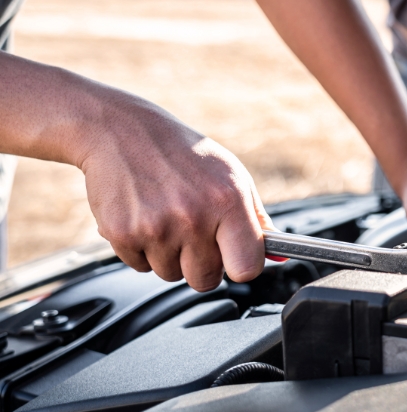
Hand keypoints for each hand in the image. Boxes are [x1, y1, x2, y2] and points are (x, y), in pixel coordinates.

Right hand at [79, 94, 271, 291]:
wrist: (122, 131)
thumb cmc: (185, 155)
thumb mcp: (232, 177)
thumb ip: (257, 220)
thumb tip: (279, 256)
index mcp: (228, 201)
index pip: (246, 268)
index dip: (241, 266)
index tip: (234, 257)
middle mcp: (193, 217)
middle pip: (205, 280)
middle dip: (202, 263)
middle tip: (194, 232)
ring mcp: (156, 228)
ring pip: (171, 274)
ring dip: (170, 256)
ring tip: (166, 218)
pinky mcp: (123, 234)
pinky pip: (141, 266)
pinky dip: (143, 249)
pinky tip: (144, 217)